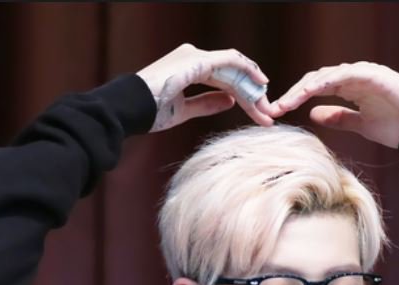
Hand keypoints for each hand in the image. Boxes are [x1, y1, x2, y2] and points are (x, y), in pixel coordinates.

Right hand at [136, 44, 273, 131]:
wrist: (131, 108)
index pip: (224, 81)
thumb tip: (230, 101)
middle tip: (267, 114)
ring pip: (234, 69)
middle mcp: (193, 58)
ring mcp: (195, 56)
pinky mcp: (198, 60)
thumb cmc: (151, 111)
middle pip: (232, 75)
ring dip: (252, 88)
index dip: (243, 97)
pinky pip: (230, 62)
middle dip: (252, 95)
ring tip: (267, 108)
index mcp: (189, 69)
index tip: (258, 113)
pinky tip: (260, 84)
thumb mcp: (184, 110)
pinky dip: (247, 71)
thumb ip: (207, 103)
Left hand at [270, 62, 398, 148]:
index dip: (295, 98)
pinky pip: (344, 75)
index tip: (277, 112)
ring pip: (326, 75)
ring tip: (286, 102)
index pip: (315, 88)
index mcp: (350, 87)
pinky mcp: (373, 75)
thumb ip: (338, 117)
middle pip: (315, 80)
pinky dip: (326, 81)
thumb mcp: (361, 125)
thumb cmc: (398, 125)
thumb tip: (313, 113)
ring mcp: (363, 73)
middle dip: (293, 93)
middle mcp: (354, 77)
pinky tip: (309, 91)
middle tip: (273, 108)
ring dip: (303, 88)